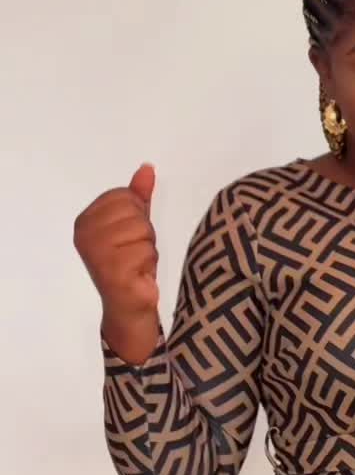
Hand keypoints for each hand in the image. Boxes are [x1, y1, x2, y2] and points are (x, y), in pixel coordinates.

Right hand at [74, 164, 158, 317]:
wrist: (129, 306)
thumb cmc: (131, 265)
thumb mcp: (135, 225)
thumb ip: (138, 197)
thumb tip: (147, 168)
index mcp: (85, 220)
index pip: (124, 196)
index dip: (136, 215)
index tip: (129, 236)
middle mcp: (85, 234)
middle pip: (133, 211)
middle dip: (143, 231)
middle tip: (135, 251)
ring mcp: (96, 251)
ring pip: (142, 229)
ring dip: (148, 248)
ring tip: (137, 263)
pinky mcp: (111, 269)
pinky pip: (145, 250)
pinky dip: (149, 263)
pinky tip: (138, 275)